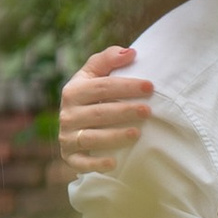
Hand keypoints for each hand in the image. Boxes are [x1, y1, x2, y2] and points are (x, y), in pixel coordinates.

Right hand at [60, 45, 152, 177]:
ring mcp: (67, 136)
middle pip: (99, 113)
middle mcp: (67, 114)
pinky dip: (96, 164)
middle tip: (148, 111)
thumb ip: (109, 59)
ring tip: (137, 134)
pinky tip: (114, 163)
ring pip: (92, 138)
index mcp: (73, 91)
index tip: (150, 86)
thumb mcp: (94, 73)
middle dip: (124, 111)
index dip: (126, 86)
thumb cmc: (91, 94)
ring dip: (114, 136)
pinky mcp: (69, 156)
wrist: (74, 123)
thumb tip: (132, 53)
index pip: (102, 87)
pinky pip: (81, 162)